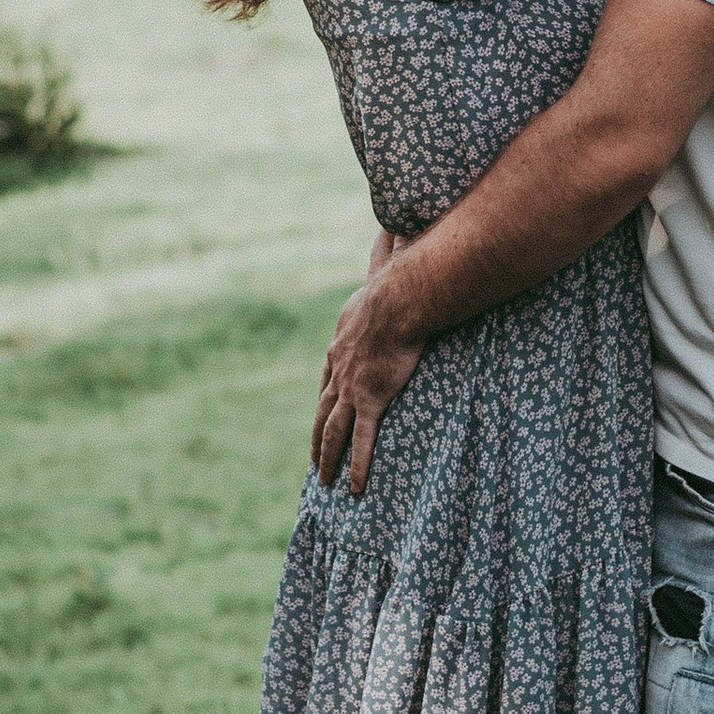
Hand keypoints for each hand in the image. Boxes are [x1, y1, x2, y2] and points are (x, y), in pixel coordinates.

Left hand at [312, 267, 423, 491]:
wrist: (398, 300)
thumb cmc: (394, 285)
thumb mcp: (381, 271)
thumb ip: (384, 256)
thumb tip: (392, 225)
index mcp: (340, 344)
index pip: (328, 377)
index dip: (325, 396)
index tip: (323, 411)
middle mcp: (338, 370)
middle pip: (322, 410)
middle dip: (317, 436)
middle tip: (314, 459)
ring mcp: (351, 387)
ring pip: (333, 431)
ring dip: (328, 457)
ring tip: (325, 480)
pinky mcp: (370, 400)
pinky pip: (362, 441)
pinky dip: (357, 466)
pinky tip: (356, 488)